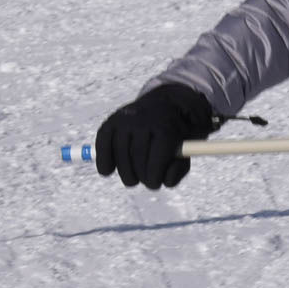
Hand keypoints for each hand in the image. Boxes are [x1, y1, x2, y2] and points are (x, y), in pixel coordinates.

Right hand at [94, 82, 215, 188]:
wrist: (165, 104)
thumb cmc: (175, 135)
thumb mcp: (186, 150)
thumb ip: (178, 169)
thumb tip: (164, 181)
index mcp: (166, 127)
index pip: (156, 159)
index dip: (154, 177)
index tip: (154, 183)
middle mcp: (144, 120)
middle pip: (138, 158)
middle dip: (142, 176)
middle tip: (144, 180)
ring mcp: (126, 119)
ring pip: (120, 155)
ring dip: (126, 174)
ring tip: (132, 178)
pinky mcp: (111, 121)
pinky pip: (102, 144)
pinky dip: (103, 161)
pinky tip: (108, 171)